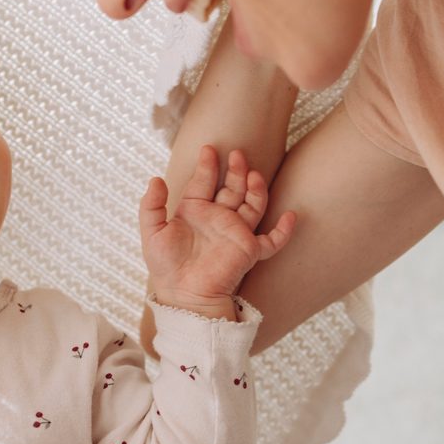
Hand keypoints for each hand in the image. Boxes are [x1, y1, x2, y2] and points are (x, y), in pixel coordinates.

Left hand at [141, 145, 295, 315]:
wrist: (183, 295)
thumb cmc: (166, 267)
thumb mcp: (152, 232)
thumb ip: (152, 206)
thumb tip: (155, 179)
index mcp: (195, 212)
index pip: (204, 183)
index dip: (207, 166)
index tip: (209, 149)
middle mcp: (218, 219)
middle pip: (232, 188)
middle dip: (235, 171)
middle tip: (237, 154)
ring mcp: (235, 233)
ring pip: (252, 205)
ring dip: (256, 189)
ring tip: (253, 174)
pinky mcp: (249, 250)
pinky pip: (272, 241)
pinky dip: (283, 231)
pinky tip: (291, 216)